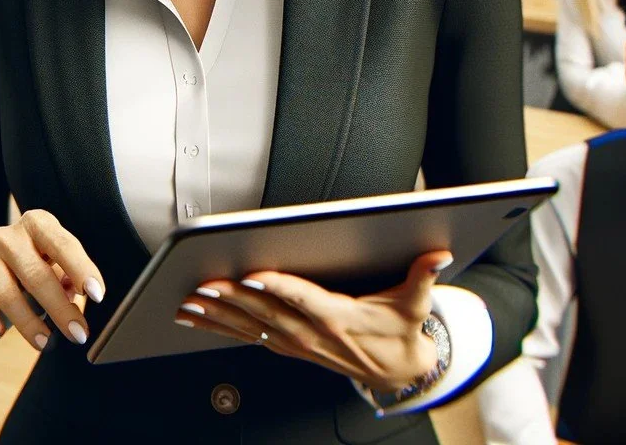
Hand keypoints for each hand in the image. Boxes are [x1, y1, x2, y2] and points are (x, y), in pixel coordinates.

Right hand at [0, 209, 104, 351]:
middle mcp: (8, 237)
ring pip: (6, 294)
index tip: (97, 295)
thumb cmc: (40, 256)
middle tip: (78, 333)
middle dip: (60, 308)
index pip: (63, 245)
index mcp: (37, 223)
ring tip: (46, 342)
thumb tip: (73, 295)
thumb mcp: (57, 256)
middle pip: (35, 275)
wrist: (0, 253)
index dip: (81, 269)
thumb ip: (68, 274)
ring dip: (28, 323)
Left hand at [176, 250, 451, 392]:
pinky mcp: (286, 346)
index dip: (279, 287)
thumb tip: (438, 253)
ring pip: (250, 327)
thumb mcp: (416, 303)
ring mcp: (296, 343)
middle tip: (203, 283)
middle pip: (266, 313)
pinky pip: (247, 336)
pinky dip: (220, 325)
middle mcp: (311, 333)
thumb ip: (424, 275)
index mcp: (339, 316)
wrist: (398, 373)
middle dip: (232, 298)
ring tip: (188, 299)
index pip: (304, 299)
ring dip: (217, 314)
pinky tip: (195, 315)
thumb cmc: (400, 332)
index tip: (254, 275)